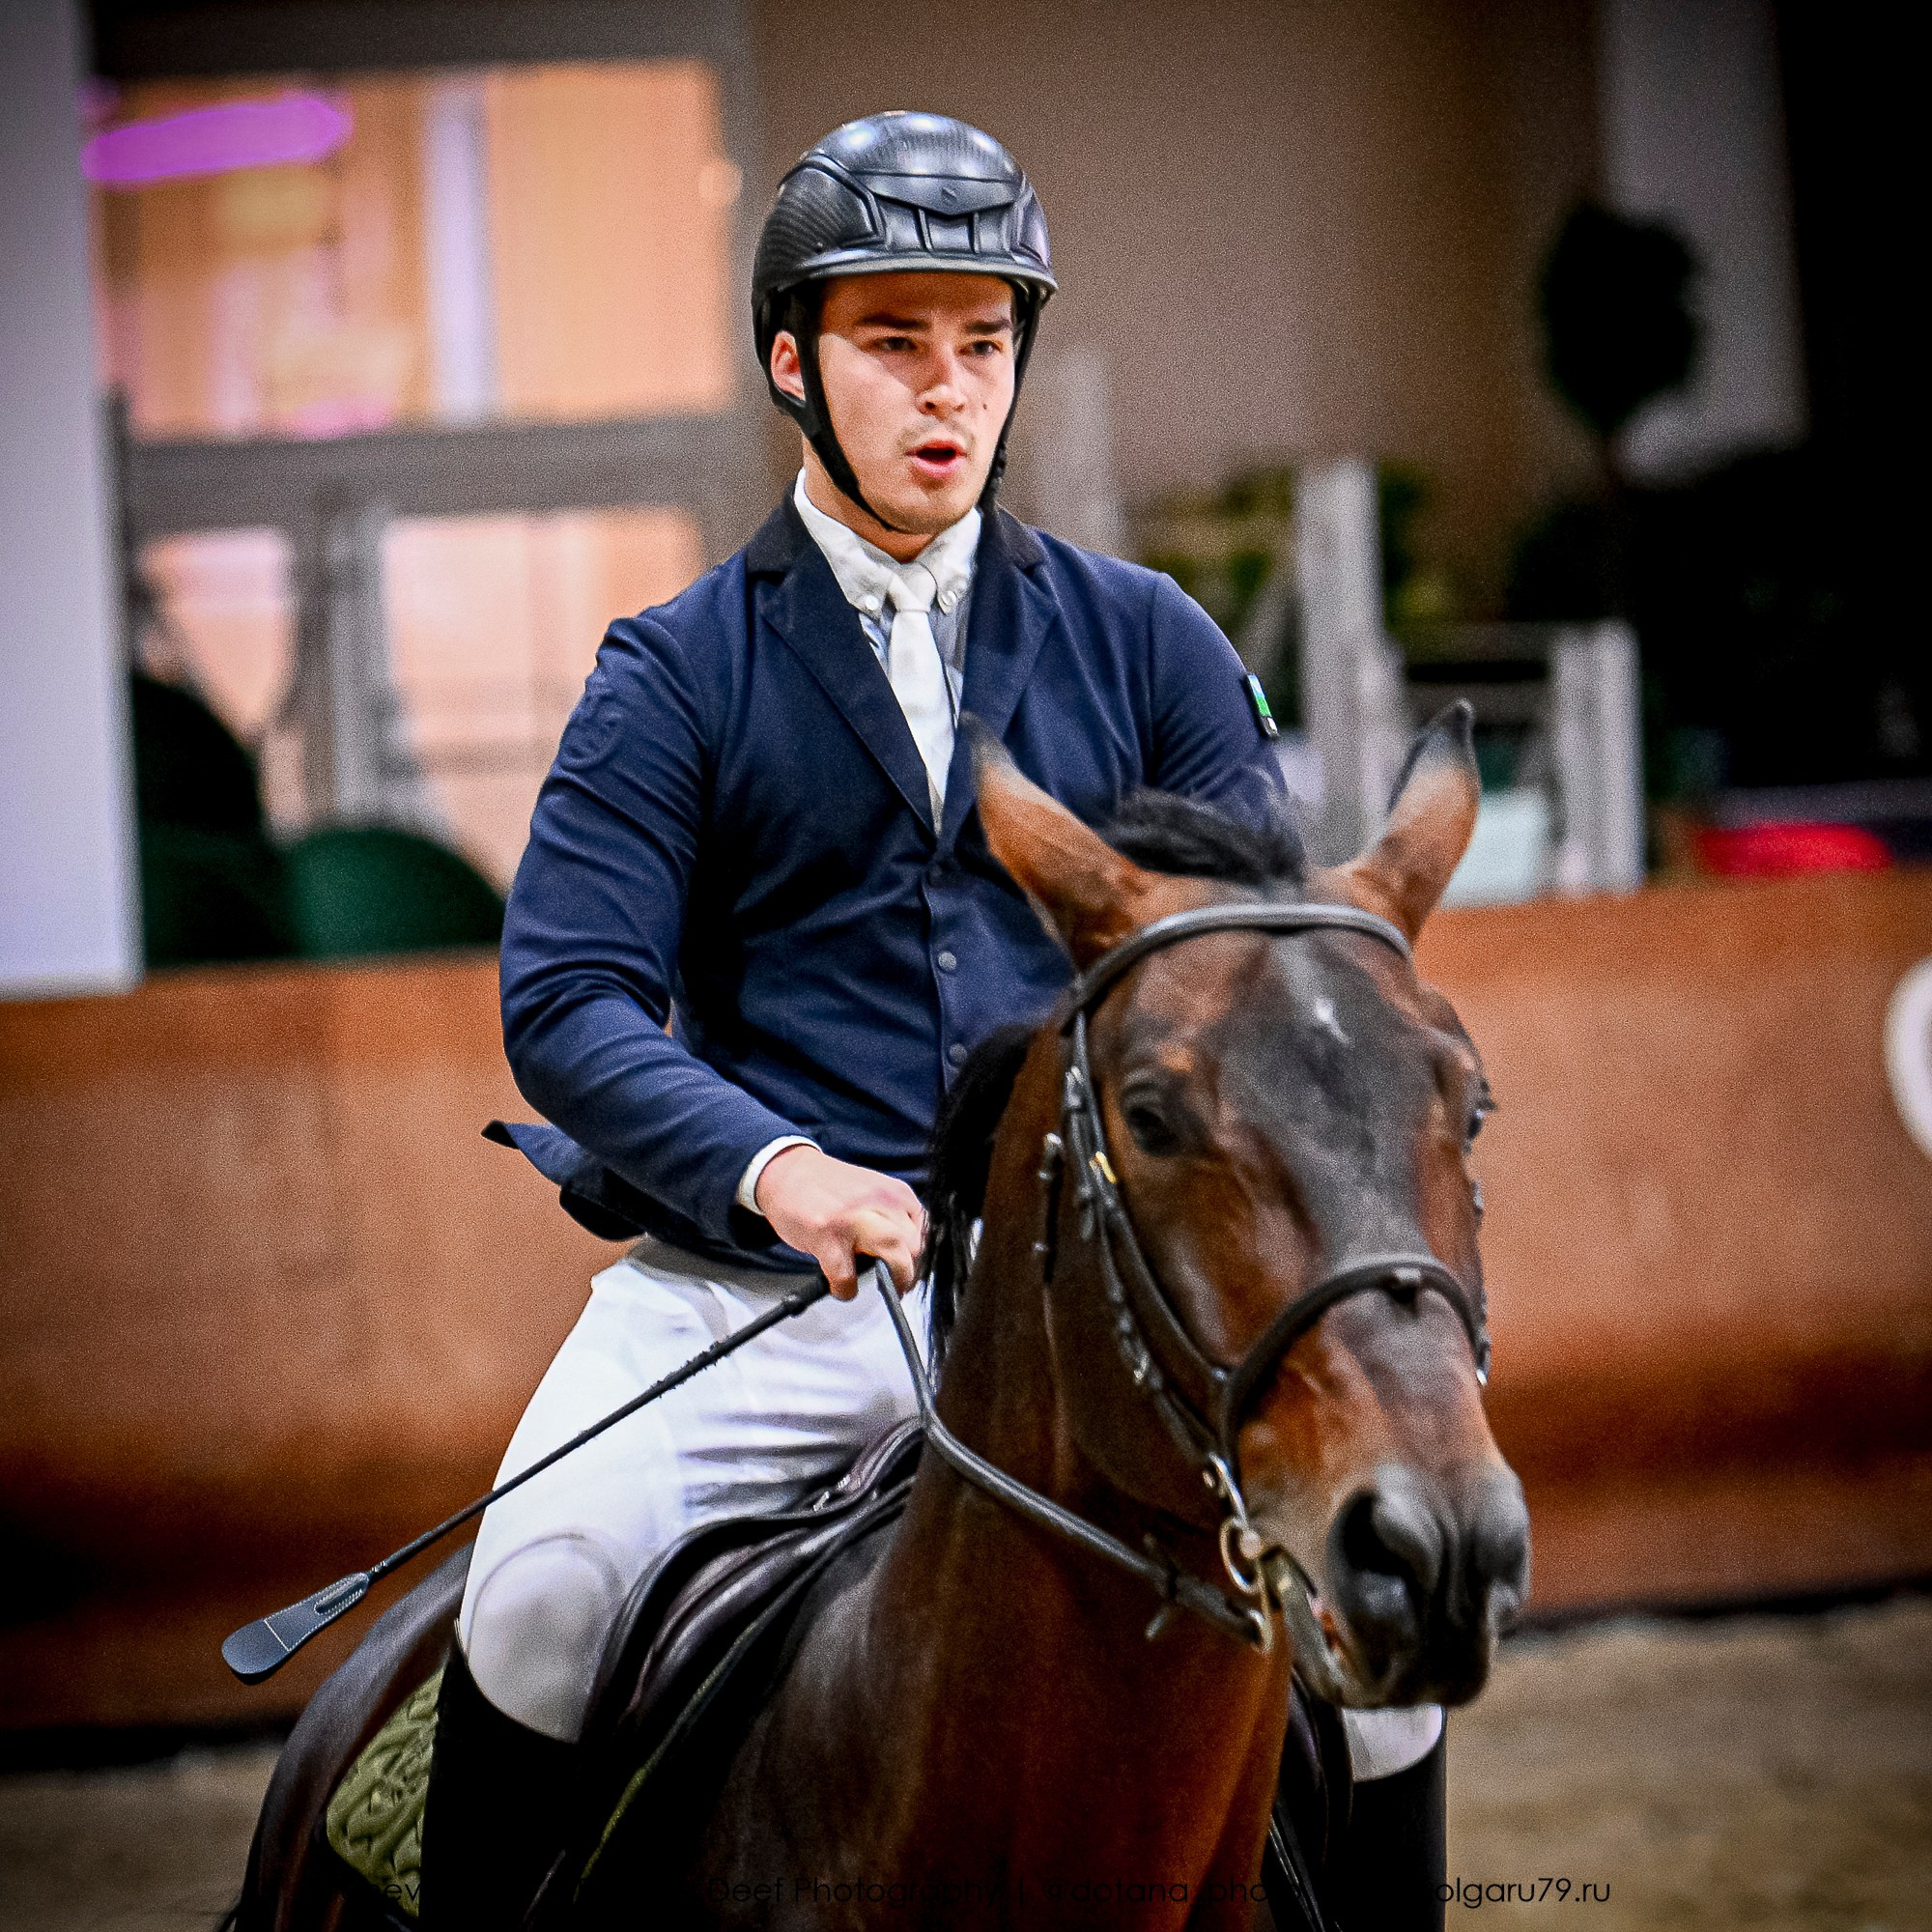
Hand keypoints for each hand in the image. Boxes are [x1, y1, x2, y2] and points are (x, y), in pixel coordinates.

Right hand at [754, 1146, 925, 1299]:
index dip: (915, 1256)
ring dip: (891, 1279)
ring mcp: (854, 1218)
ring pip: (892, 1255)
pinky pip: (847, 1275)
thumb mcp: (872, 1193)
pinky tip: (840, 1286)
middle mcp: (879, 1202)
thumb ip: (892, 1216)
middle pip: (914, 1246)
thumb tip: (905, 1254)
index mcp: (894, 1193)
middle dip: (908, 1271)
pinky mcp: (827, 1235)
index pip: (923, 1232)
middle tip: (898, 1283)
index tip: (906, 1267)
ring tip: (882, 1287)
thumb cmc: (828, 1188)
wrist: (787, 1172)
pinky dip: (846, 1288)